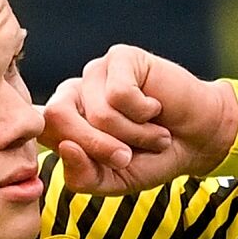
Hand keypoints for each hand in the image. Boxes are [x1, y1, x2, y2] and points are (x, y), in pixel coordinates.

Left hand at [40, 44, 237, 194]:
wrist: (197, 140)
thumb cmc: (150, 159)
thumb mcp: (114, 181)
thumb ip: (83, 177)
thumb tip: (65, 148)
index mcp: (63, 122)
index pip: (40, 131)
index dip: (53, 146)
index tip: (54, 152)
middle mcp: (74, 94)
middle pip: (58, 117)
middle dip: (96, 146)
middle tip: (126, 158)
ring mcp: (95, 73)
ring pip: (97, 111)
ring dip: (132, 134)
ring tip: (151, 134)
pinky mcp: (120, 57)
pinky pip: (120, 93)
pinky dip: (143, 112)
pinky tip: (154, 108)